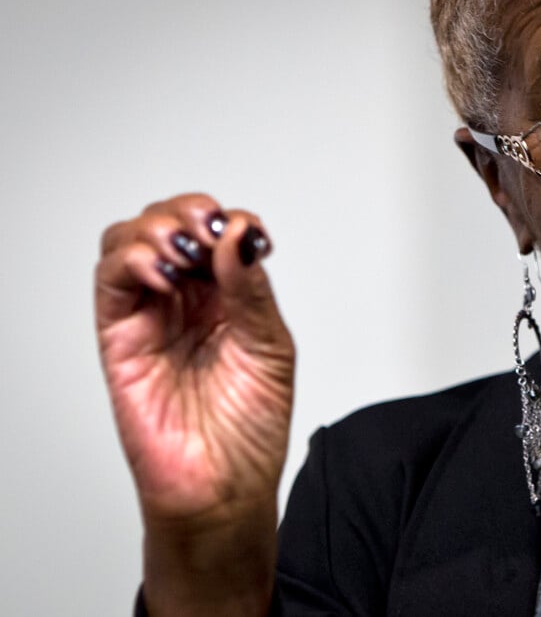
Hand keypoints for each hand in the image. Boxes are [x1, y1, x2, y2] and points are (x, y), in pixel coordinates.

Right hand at [96, 193, 293, 611]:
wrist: (224, 487)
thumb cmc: (251, 429)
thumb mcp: (271, 349)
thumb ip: (252, 291)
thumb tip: (239, 235)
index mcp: (229, 298)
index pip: (216, 232)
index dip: (227, 220)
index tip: (247, 233)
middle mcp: (188, 301)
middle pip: (169, 223)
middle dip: (188, 213)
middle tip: (209, 233)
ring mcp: (152, 315)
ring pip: (131, 241)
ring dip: (156, 229)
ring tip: (185, 255)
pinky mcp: (120, 337)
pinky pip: (110, 281)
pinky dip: (131, 260)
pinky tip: (164, 276)